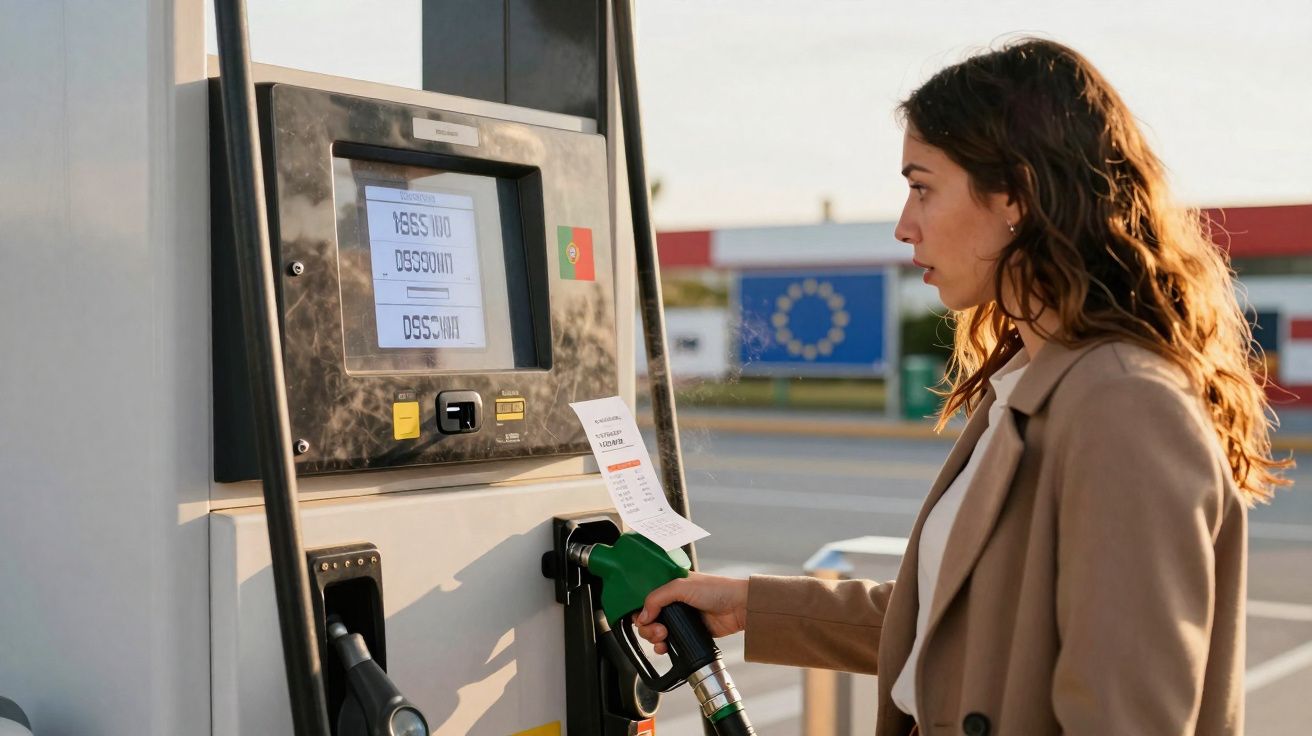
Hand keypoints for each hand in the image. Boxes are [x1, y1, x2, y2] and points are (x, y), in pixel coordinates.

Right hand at [633, 572, 748, 654]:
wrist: (739, 608)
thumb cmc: (718, 590)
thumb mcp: (682, 586)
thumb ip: (658, 598)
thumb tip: (642, 615)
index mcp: (670, 586)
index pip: (646, 598)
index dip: (640, 610)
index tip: (643, 619)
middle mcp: (674, 602)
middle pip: (648, 618)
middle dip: (648, 627)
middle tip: (659, 631)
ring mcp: (681, 619)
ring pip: (656, 631)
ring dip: (654, 638)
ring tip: (664, 638)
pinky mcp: (688, 633)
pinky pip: (669, 642)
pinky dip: (664, 647)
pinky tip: (666, 648)